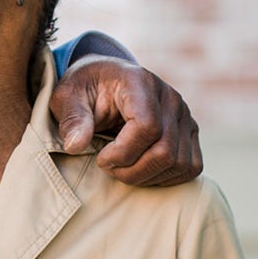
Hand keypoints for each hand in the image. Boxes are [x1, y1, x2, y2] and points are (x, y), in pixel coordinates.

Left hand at [49, 55, 201, 186]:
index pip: (147, 127)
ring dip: (147, 177)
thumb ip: (72, 118)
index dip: (123, 152)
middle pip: (165, 151)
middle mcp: (170, 98)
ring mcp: (184, 116)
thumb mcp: (67, 96)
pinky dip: (165, 178)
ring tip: (121, 169)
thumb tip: (76, 145)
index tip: (100, 157)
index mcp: (140, 83)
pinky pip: (190, 167)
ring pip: (179, 163)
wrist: (105, 80)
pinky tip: (141, 171)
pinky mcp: (190, 132)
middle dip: (132, 170)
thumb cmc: (85, 89)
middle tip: (107, 167)